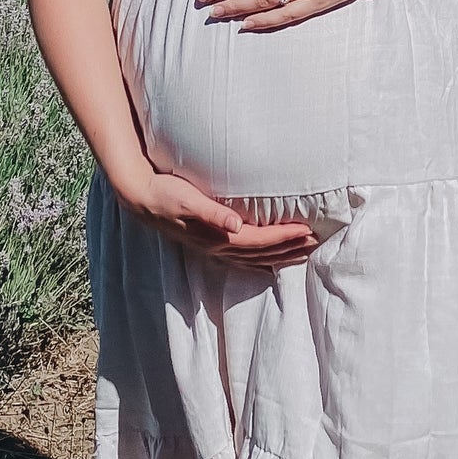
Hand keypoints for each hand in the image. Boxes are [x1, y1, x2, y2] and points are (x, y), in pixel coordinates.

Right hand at [114, 162, 318, 268]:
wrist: (141, 200)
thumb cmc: (166, 194)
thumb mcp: (187, 199)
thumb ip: (212, 213)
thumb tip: (235, 225)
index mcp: (217, 236)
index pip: (259, 240)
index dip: (284, 237)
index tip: (306, 231)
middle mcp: (218, 247)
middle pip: (262, 253)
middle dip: (289, 249)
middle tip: (315, 243)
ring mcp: (214, 249)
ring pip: (255, 258)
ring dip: (280, 256)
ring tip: (302, 251)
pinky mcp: (210, 245)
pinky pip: (242, 259)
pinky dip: (260, 262)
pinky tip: (269, 263)